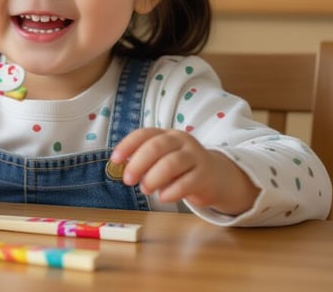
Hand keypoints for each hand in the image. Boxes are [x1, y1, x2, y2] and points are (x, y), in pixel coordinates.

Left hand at [110, 128, 258, 215]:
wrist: (217, 178)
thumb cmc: (182, 169)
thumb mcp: (162, 162)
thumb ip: (145, 163)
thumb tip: (122, 170)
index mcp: (166, 135)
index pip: (145, 134)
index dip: (128, 145)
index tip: (115, 160)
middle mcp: (181, 141)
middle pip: (157, 146)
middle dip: (139, 163)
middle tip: (128, 180)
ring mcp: (195, 157)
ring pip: (172, 163)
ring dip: (154, 177)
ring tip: (146, 190)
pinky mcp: (205, 175)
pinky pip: (187, 182)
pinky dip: (172, 191)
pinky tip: (164, 197)